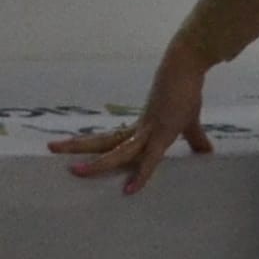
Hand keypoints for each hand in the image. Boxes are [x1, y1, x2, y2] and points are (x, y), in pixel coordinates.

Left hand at [54, 46, 215, 193]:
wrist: (185, 68)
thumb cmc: (185, 93)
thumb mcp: (190, 123)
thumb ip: (195, 140)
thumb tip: (207, 152)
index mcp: (139, 129)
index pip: (110, 140)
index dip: (93, 147)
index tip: (75, 154)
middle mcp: (137, 130)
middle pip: (101, 141)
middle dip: (77, 146)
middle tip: (51, 148)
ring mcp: (147, 131)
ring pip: (115, 151)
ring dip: (96, 162)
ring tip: (73, 169)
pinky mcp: (162, 133)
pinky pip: (149, 159)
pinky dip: (141, 175)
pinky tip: (129, 190)